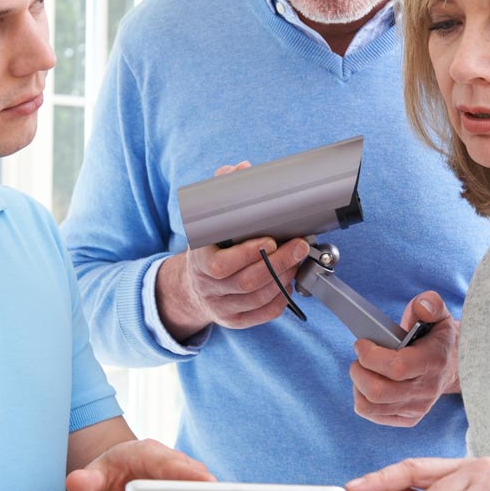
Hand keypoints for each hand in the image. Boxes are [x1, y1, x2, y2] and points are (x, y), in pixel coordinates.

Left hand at [66, 438, 213, 490]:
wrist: (113, 478)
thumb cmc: (103, 479)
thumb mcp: (91, 479)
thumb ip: (85, 481)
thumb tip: (77, 481)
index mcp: (145, 453)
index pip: (167, 462)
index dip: (186, 474)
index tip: (204, 486)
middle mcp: (171, 462)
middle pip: (197, 476)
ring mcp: (186, 478)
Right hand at [158, 162, 310, 337]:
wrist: (191, 289)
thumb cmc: (207, 250)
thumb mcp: (206, 222)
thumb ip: (221, 195)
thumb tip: (241, 169)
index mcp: (198, 261)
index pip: (220, 265)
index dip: (247, 255)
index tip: (270, 240)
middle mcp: (208, 287)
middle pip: (246, 282)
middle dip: (278, 263)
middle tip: (299, 245)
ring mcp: (221, 307)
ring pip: (258, 298)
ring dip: (284, 278)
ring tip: (297, 259)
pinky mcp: (235, 321)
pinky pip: (263, 314)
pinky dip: (281, 298)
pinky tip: (289, 281)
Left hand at [349, 292, 458, 425]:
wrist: (455, 365)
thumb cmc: (438, 337)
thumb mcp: (440, 314)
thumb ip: (430, 304)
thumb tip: (422, 307)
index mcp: (432, 362)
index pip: (396, 368)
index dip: (370, 356)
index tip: (362, 343)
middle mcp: (426, 389)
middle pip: (378, 391)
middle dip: (358, 371)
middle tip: (360, 357)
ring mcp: (418, 407)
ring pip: (371, 406)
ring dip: (358, 385)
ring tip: (364, 370)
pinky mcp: (409, 418)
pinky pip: (373, 415)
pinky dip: (363, 399)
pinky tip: (370, 383)